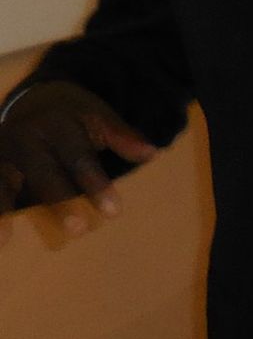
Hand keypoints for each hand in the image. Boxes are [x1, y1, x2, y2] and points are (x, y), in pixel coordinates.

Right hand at [0, 81, 157, 225]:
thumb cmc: (74, 117)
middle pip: (42, 172)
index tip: (114, 213)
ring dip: (3, 210)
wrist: (35, 99)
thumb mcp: (99, 117)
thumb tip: (152, 153)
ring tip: (5, 240)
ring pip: (1, 181)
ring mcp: (1, 150)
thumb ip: (122, 136)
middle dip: (59, 202)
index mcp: (56, 123)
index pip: (78, 157)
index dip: (95, 184)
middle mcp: (24, 136)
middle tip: (78, 230)